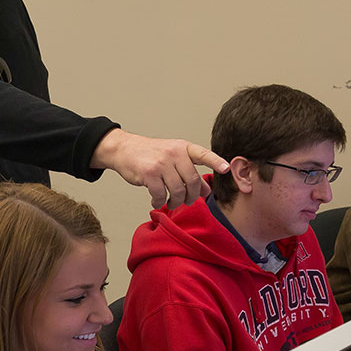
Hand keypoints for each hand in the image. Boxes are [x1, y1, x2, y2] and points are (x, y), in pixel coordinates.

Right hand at [90, 129, 229, 208]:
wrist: (124, 149)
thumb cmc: (150, 155)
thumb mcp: (173, 158)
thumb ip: (190, 173)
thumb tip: (207, 191)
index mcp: (183, 148)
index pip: (203, 154)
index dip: (216, 162)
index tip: (226, 169)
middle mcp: (174, 153)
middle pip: (192, 180)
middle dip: (192, 196)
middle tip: (187, 202)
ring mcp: (161, 163)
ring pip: (178, 190)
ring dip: (176, 201)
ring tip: (171, 203)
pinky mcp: (149, 173)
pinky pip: (160, 194)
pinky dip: (160, 201)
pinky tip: (156, 201)